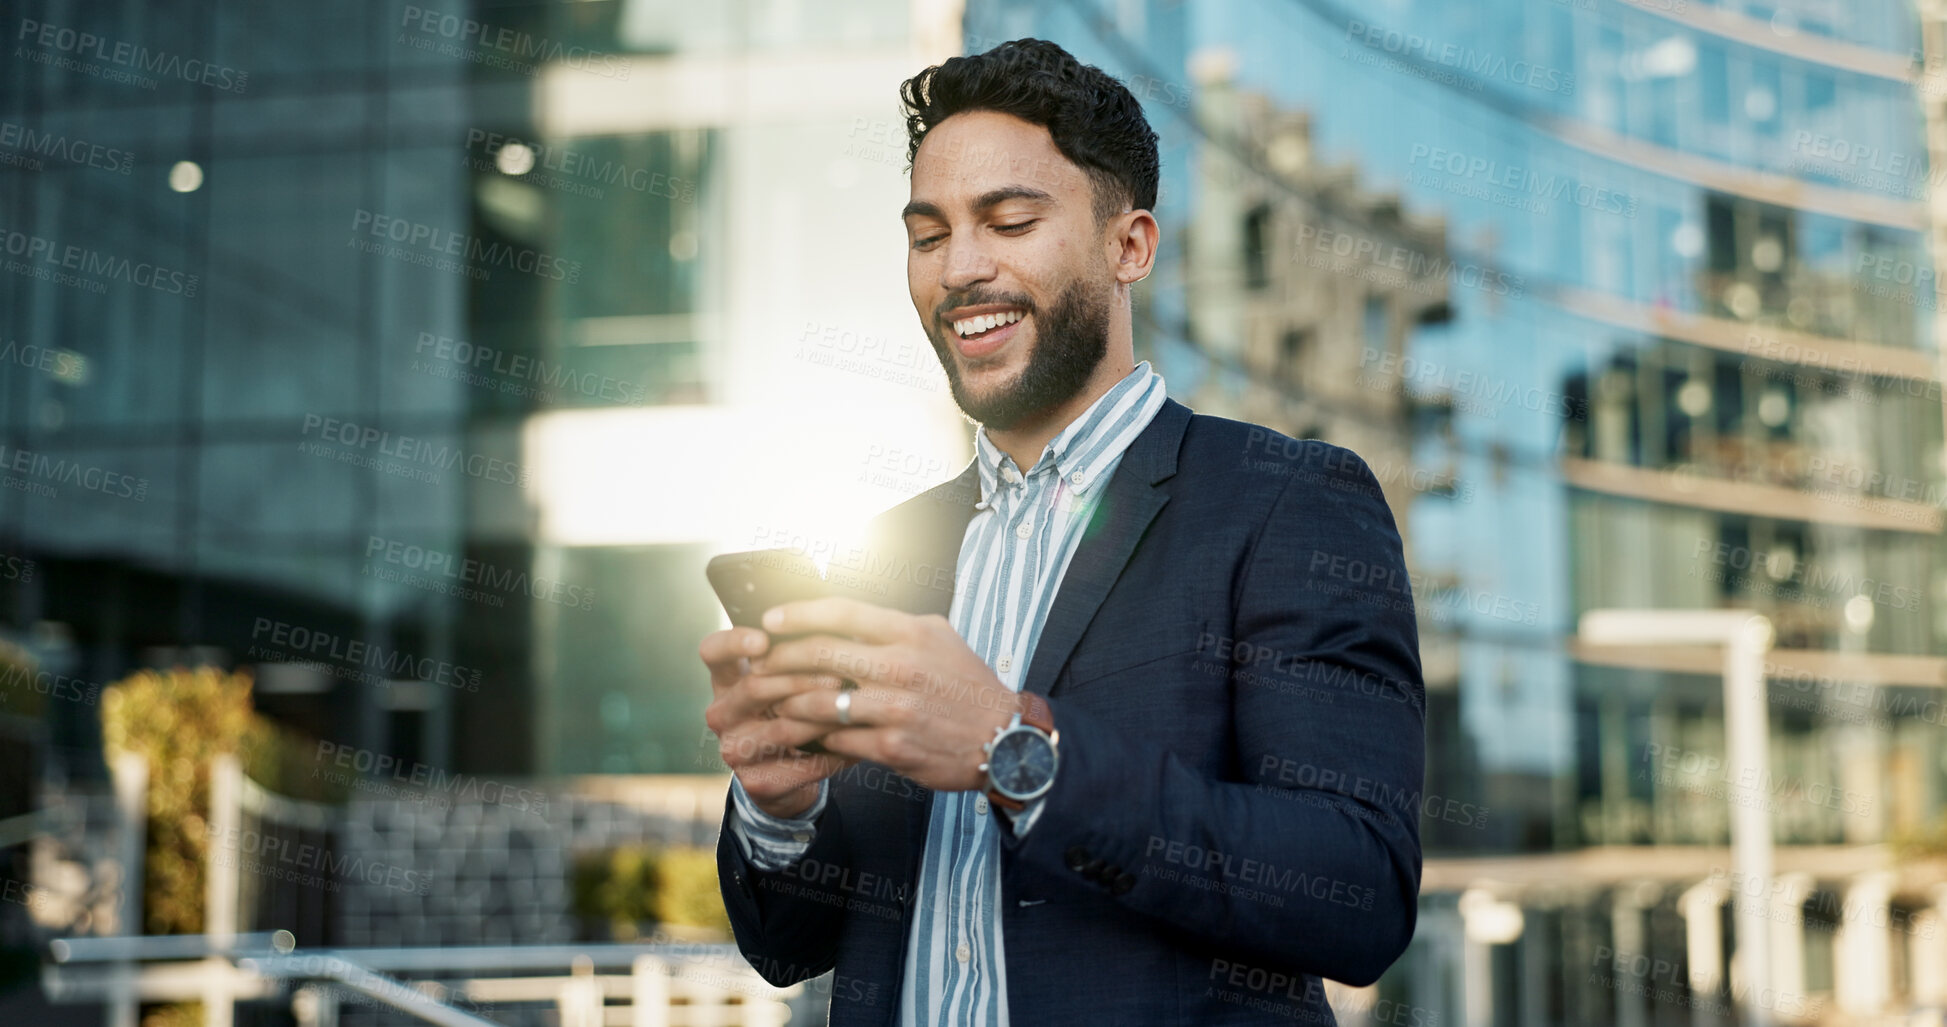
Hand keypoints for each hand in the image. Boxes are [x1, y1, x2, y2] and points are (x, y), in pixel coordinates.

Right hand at [699, 625, 858, 817]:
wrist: (789, 775)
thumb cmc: (794, 709)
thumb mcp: (787, 678)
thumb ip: (797, 651)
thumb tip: (839, 622)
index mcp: (725, 679)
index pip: (712, 651)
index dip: (734, 642)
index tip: (763, 639)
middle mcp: (721, 713)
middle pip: (754, 687)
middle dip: (800, 678)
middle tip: (837, 676)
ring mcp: (734, 750)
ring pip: (781, 727)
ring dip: (822, 716)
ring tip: (854, 706)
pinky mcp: (756, 783)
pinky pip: (800, 764)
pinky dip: (832, 752)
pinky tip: (854, 743)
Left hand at [755, 598, 1021, 792]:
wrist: (1005, 739)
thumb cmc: (967, 685)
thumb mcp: (940, 637)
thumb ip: (895, 625)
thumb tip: (848, 616)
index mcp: (911, 633)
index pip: (842, 612)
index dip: (798, 612)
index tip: (770, 619)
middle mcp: (902, 666)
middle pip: (821, 653)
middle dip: (781, 658)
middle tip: (761, 665)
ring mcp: (896, 709)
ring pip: (821, 702)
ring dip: (790, 703)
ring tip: (775, 703)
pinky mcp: (893, 747)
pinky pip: (839, 739)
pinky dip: (817, 737)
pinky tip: (805, 735)